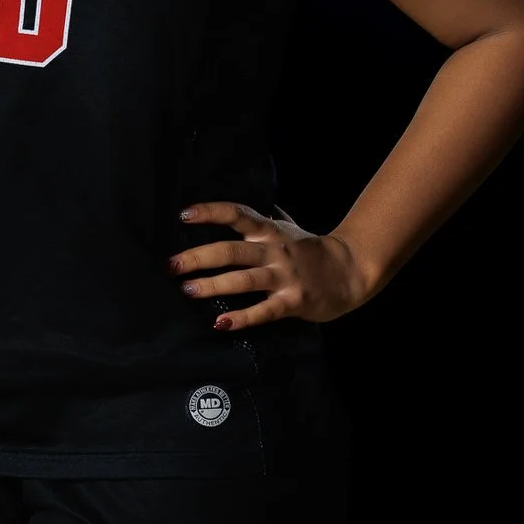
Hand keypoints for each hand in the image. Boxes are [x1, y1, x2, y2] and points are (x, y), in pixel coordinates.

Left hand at [167, 201, 372, 332]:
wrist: (351, 271)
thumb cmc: (313, 250)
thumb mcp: (291, 227)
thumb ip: (269, 217)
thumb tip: (255, 200)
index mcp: (270, 231)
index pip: (237, 214)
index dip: (210, 212)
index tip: (183, 215)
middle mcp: (274, 251)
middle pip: (231, 250)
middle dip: (198, 257)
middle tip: (171, 265)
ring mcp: (284, 276)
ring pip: (243, 280)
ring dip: (213, 285)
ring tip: (187, 290)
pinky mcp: (293, 301)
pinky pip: (263, 310)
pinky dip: (241, 318)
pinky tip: (220, 322)